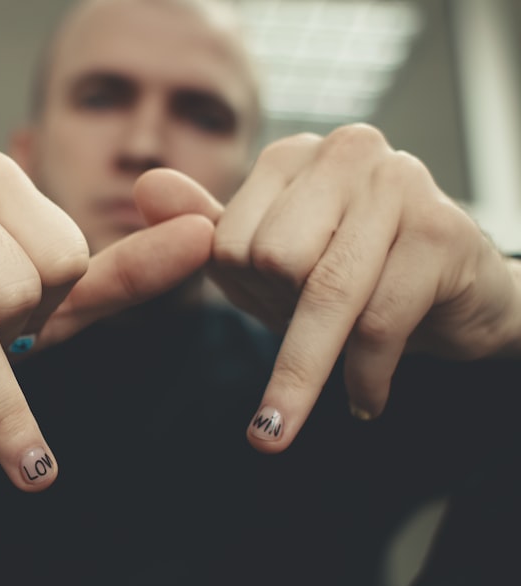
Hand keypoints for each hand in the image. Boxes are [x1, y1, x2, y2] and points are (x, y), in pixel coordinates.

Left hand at [207, 123, 520, 452]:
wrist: (456, 297)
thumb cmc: (348, 275)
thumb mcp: (265, 258)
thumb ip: (206, 229)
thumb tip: (144, 185)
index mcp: (293, 155)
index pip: (227, 241)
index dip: (245, 289)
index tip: (276, 302)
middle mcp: (348, 152)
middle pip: (272, 260)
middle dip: (283, 313)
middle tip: (310, 330)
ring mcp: (401, 184)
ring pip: (325, 293)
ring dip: (307, 372)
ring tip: (291, 417)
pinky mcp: (443, 232)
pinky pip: (378, 324)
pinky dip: (363, 378)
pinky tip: (365, 398)